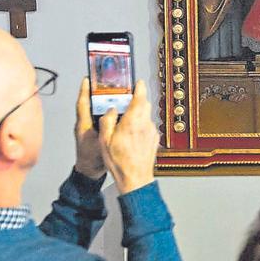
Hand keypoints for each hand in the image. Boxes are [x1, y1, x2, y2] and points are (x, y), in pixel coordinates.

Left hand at [72, 78, 106, 178]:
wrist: (89, 172)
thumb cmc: (92, 159)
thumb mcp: (100, 142)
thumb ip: (106, 128)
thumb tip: (112, 113)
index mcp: (83, 125)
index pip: (82, 104)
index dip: (84, 90)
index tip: (87, 78)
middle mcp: (84, 124)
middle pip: (90, 103)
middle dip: (96, 92)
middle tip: (105, 81)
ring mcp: (89, 128)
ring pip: (96, 110)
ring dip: (103, 101)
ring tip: (114, 92)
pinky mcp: (95, 132)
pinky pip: (100, 118)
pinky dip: (107, 111)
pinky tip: (117, 110)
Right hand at [98, 80, 160, 194]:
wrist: (135, 178)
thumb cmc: (120, 162)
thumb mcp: (104, 140)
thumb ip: (107, 120)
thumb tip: (111, 109)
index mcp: (133, 121)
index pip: (140, 96)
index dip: (138, 86)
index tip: (137, 81)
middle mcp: (145, 124)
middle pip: (145, 104)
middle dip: (137, 100)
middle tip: (126, 101)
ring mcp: (152, 132)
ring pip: (146, 115)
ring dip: (138, 114)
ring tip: (126, 122)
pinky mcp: (154, 139)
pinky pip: (148, 126)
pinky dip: (141, 126)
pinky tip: (131, 136)